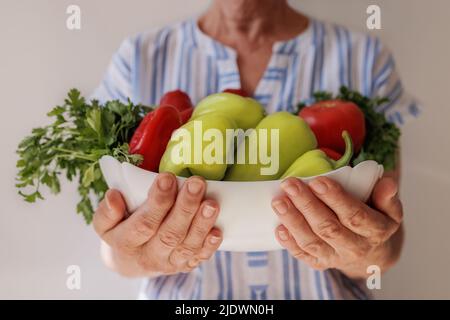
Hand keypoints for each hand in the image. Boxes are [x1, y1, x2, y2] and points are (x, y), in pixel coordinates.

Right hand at [93, 173, 221, 276]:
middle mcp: (148, 256)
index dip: (157, 202)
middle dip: (185, 208)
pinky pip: (198, 258)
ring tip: (211, 203)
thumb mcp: (105, 224)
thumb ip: (107, 211)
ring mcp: (168, 263)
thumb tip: (114, 196)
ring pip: (187, 246)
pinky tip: (217, 231)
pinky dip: (209, 246)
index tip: (167, 178)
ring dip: (201, 224)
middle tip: (196, 184)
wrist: (131, 262)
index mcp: (126, 243)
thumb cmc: (120, 232)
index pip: (143, 223)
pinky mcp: (184, 266)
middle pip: (169, 234)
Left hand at [271, 176, 402, 278]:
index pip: (354, 216)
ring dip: (293, 221)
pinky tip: (278, 227)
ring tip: (279, 201)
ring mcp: (336, 257)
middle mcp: (356, 247)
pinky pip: (303, 255)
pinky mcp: (320, 263)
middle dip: (307, 205)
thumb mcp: (389, 209)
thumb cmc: (375, 221)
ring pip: (312, 242)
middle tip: (290, 185)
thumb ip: (387, 196)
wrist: (372, 255)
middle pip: (328, 228)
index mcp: (376, 231)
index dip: (335, 199)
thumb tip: (387, 182)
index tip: (317, 181)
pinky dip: (289, 243)